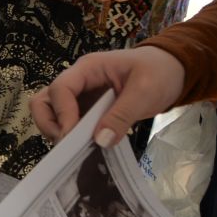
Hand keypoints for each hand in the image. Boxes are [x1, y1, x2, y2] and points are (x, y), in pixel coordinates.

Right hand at [31, 46, 185, 147]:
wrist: (173, 70)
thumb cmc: (159, 73)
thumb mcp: (145, 92)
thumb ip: (122, 115)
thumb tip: (101, 141)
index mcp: (88, 68)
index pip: (61, 88)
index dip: (62, 114)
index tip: (72, 137)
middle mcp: (77, 81)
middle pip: (44, 99)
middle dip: (49, 123)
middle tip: (66, 144)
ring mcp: (80, 95)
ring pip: (50, 111)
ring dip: (56, 130)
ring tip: (74, 147)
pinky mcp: (87, 109)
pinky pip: (68, 122)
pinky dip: (70, 135)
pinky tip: (85, 147)